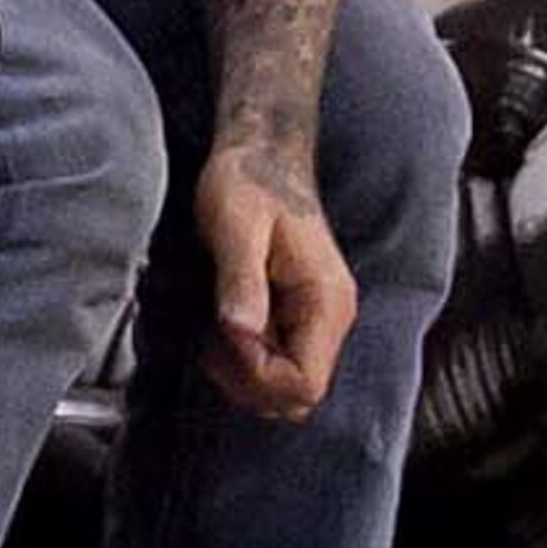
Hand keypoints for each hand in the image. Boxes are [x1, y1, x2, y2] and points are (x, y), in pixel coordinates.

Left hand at [199, 140, 356, 421]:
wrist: (263, 151)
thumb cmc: (247, 182)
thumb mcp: (237, 227)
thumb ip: (240, 282)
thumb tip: (238, 331)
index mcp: (326, 299)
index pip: (303, 383)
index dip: (255, 376)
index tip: (224, 339)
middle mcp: (332, 315)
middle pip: (299, 396)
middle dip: (249, 383)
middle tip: (214, 342)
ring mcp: (319, 316)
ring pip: (288, 385)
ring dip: (246, 375)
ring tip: (217, 333)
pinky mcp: (301, 314)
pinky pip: (280, 362)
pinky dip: (248, 360)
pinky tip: (225, 329)